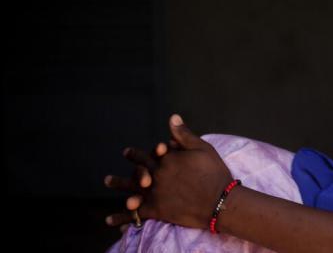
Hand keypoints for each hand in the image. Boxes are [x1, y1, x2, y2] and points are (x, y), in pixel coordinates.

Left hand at [113, 114, 233, 229]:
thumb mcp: (202, 148)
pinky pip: (135, 214)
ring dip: (118, 183)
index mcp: (167, 158)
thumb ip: (184, 134)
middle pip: (138, 168)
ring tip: (108, 181)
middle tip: (122, 158)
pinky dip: (122, 217)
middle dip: (129, 164)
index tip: (128, 152)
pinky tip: (111, 220)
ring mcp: (155, 192)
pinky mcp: (156, 210)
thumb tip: (172, 117)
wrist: (219, 201)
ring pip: (131, 188)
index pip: (150, 152)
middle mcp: (157, 174)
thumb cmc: (214, 172)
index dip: (140, 152)